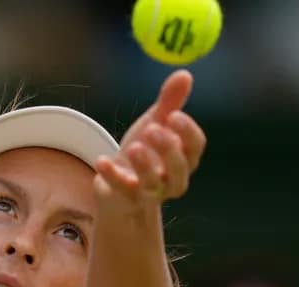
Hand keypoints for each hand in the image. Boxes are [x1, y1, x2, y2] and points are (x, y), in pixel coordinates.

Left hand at [94, 70, 205, 209]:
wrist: (117, 187)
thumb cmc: (142, 154)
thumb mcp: (154, 125)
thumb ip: (169, 103)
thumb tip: (184, 74)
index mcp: (183, 158)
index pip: (195, 147)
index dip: (188, 132)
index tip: (174, 115)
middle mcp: (171, 179)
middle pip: (179, 170)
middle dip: (168, 150)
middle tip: (153, 130)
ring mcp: (149, 193)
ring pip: (153, 184)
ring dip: (144, 166)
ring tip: (134, 147)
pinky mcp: (125, 199)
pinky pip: (121, 190)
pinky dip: (112, 176)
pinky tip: (102, 160)